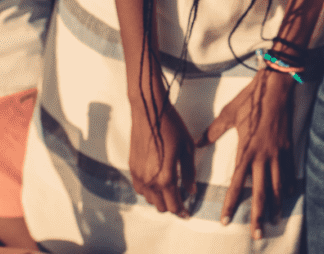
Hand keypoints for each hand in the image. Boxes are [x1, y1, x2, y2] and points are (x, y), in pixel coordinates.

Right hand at [129, 95, 195, 216]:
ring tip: (169, 190)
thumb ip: (189, 172)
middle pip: (161, 206)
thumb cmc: (170, 126)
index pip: (174, 205)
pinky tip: (156, 182)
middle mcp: (150, 180)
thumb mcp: (187, 148)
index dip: (182, 212)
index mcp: (166, 177)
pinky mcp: (132, 167)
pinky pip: (139, 188)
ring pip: (149, 199)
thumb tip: (191, 190)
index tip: (187, 213)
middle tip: (180, 200)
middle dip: (171, 206)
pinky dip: (148, 190)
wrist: (149, 110)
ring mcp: (139, 175)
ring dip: (159, 199)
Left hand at [197, 69, 294, 238]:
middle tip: (257, 234)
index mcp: (246, 150)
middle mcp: (263, 156)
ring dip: (276, 205)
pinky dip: (287, 185)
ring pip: (277, 186)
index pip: (237, 183)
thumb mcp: (229, 114)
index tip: (224, 220)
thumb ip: (213, 131)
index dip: (230, 204)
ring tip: (275, 220)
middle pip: (261, 193)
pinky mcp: (288, 147)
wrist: (275, 88)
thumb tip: (198, 143)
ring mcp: (277, 153)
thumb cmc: (250, 100)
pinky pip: (288, 172)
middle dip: (258, 215)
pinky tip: (286, 195)